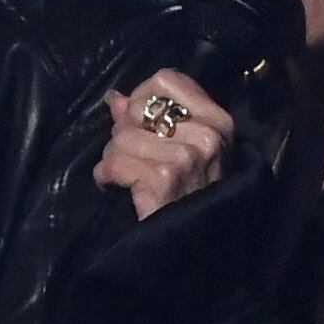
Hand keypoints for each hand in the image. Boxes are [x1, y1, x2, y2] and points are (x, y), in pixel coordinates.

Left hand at [94, 69, 239, 214]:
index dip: (142, 96)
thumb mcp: (186, 150)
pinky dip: (105, 175)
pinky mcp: (163, 177)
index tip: (139, 121)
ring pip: (122, 136)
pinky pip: (114, 162)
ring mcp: (187, 156)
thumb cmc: (190, 195)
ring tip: (124, 174)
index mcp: (218, 121)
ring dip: (113, 156)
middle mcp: (208, 135)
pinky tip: (112, 184)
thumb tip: (115, 97)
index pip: (167, 80)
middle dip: (124, 131)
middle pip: (139, 108)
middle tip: (129, 154)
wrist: (194, 243)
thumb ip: (151, 118)